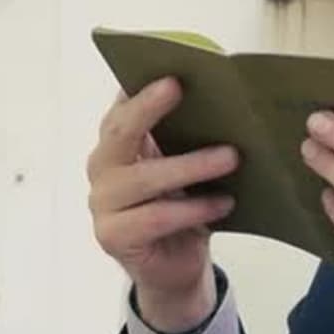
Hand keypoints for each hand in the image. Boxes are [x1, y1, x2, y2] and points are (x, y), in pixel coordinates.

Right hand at [86, 77, 238, 332]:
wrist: (176, 268)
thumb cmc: (184, 205)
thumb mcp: (186, 165)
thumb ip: (187, 135)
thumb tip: (224, 98)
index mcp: (116, 142)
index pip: (120, 105)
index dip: (138, 85)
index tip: (165, 65)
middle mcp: (101, 167)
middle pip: (118, 132)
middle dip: (148, 107)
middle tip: (178, 87)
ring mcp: (102, 203)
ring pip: (144, 179)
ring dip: (191, 165)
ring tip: (232, 157)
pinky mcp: (113, 236)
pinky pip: (156, 217)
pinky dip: (193, 209)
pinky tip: (224, 204)